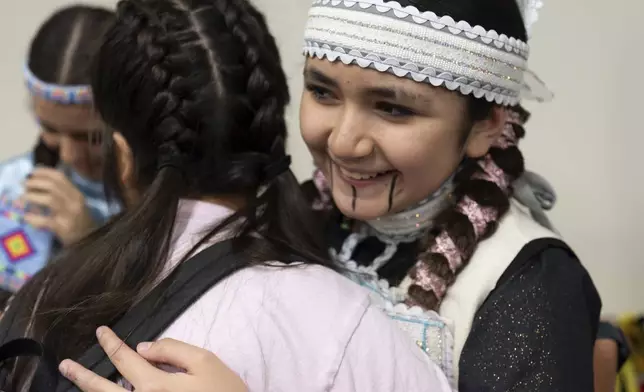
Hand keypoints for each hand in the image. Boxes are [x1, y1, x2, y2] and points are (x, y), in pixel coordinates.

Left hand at [22, 167, 95, 245]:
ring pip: (50, 200)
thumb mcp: (73, 203)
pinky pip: (45, 220)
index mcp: (76, 194)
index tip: (31, 172)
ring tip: (22, 199)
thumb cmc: (78, 221)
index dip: (44, 172)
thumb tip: (37, 181)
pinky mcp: (63, 228)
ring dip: (32, 197)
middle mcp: (75, 202)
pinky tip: (26, 217)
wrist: (88, 240)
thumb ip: (60, 193)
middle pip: (53, 186)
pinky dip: (33, 218)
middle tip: (24, 186)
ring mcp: (70, 215)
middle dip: (35, 183)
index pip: (60, 177)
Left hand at [59, 327, 247, 391]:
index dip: (111, 343)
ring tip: (75, 381)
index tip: (101, 331)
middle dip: (83, 375)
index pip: (125, 359)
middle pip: (103, 390)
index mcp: (155, 386)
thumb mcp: (205, 361)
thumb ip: (173, 350)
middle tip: (65, 365)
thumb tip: (144, 347)